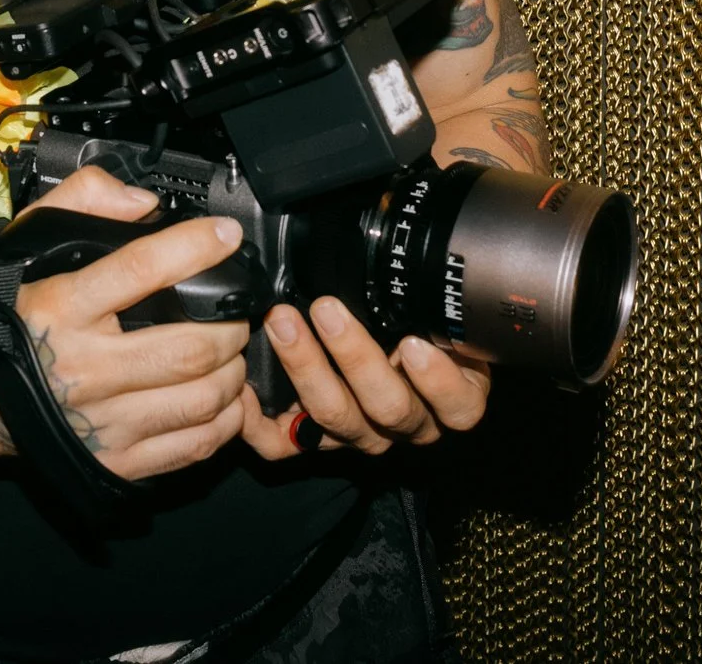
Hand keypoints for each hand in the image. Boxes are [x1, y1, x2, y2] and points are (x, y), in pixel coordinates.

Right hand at [0, 167, 250, 478]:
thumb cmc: (22, 315)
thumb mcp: (34, 241)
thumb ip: (84, 200)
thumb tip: (144, 203)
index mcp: (63, 307)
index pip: (141, 269)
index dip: (194, 248)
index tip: (227, 236)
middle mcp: (84, 368)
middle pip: (190, 348)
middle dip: (231, 326)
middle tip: (236, 312)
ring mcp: (102, 422)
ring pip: (201, 398)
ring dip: (233, 372)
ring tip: (229, 354)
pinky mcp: (116, 462)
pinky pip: (194, 444)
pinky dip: (224, 419)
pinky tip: (221, 397)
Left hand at [236, 297, 490, 458]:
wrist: (383, 356)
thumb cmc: (418, 324)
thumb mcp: (439, 311)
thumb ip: (435, 300)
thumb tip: (426, 258)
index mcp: (449, 397)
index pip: (457, 405)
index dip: (438, 382)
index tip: (413, 343)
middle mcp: (405, 422)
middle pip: (387, 407)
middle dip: (354, 356)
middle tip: (327, 309)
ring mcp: (358, 434)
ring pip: (335, 417)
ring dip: (306, 366)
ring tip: (284, 322)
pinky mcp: (312, 441)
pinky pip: (283, 444)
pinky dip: (257, 419)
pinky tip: (244, 385)